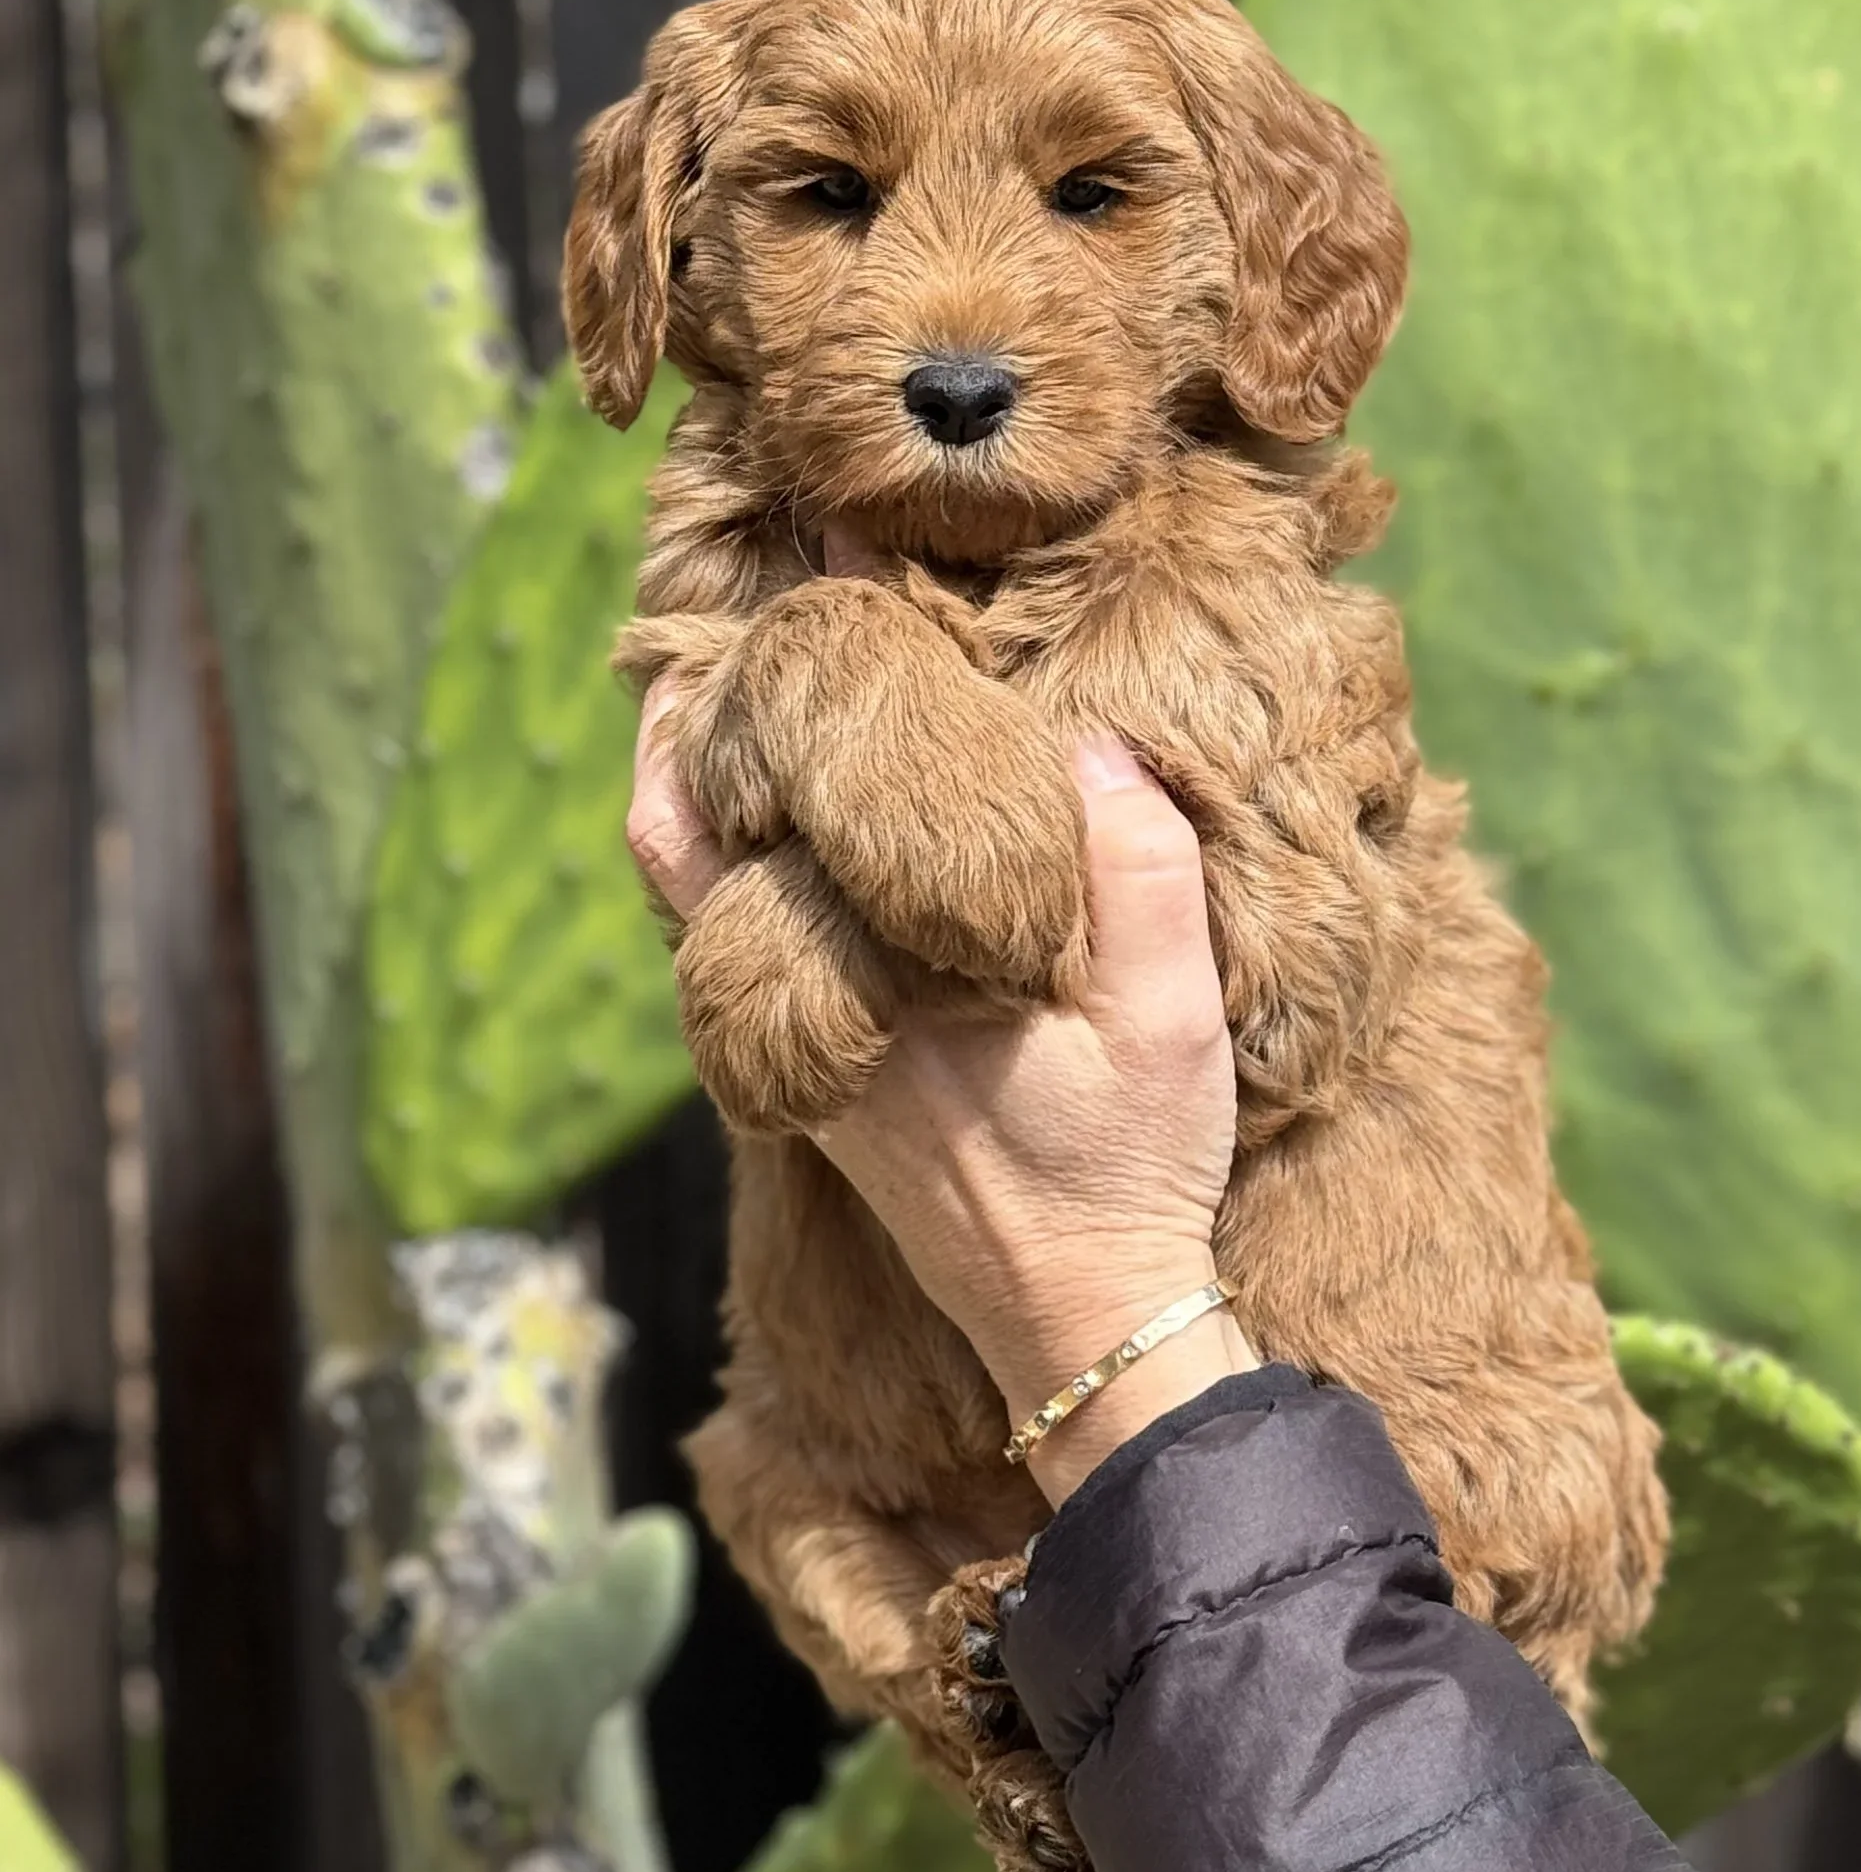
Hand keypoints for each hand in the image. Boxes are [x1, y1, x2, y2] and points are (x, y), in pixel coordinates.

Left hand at [626, 532, 1249, 1502]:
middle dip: (694, 712)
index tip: (829, 547)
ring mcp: (795, 1044)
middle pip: (684, 835)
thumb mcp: (1167, 1021)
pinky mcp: (811, 1076)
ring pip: (694, 891)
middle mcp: (805, 1003)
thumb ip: (1139, 872)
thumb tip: (1087, 742)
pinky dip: (737, 858)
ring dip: (704, 782)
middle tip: (728, 604)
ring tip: (735, 685)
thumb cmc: (1125, 1173)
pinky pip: (736, 944)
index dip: (803, 656)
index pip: (793, 784)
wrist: (1082, 1324)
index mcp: (875, 970)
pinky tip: (795, 821)